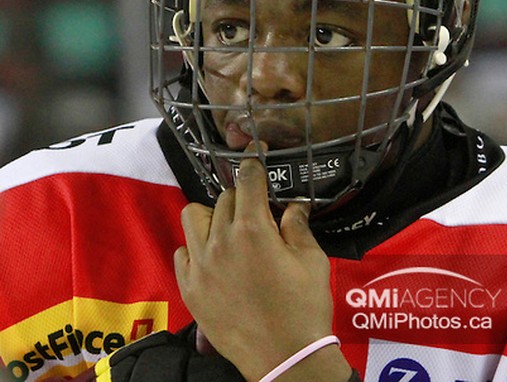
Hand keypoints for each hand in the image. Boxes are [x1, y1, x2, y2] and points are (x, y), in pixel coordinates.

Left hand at [174, 147, 351, 381]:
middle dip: (243, 199)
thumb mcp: (311, 261)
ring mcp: (200, 265)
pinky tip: (214, 260)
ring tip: (228, 231)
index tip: (258, 159)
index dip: (254, 165)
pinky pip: (182, 252)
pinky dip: (196, 248)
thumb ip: (298, 225)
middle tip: (258, 216)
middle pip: (224, 198)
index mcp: (253, 230)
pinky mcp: (189, 288)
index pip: (247, 179)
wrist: (285, 360)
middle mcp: (221, 241)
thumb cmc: (304, 308)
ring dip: (212, 216)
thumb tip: (293, 205)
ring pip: (193, 216)